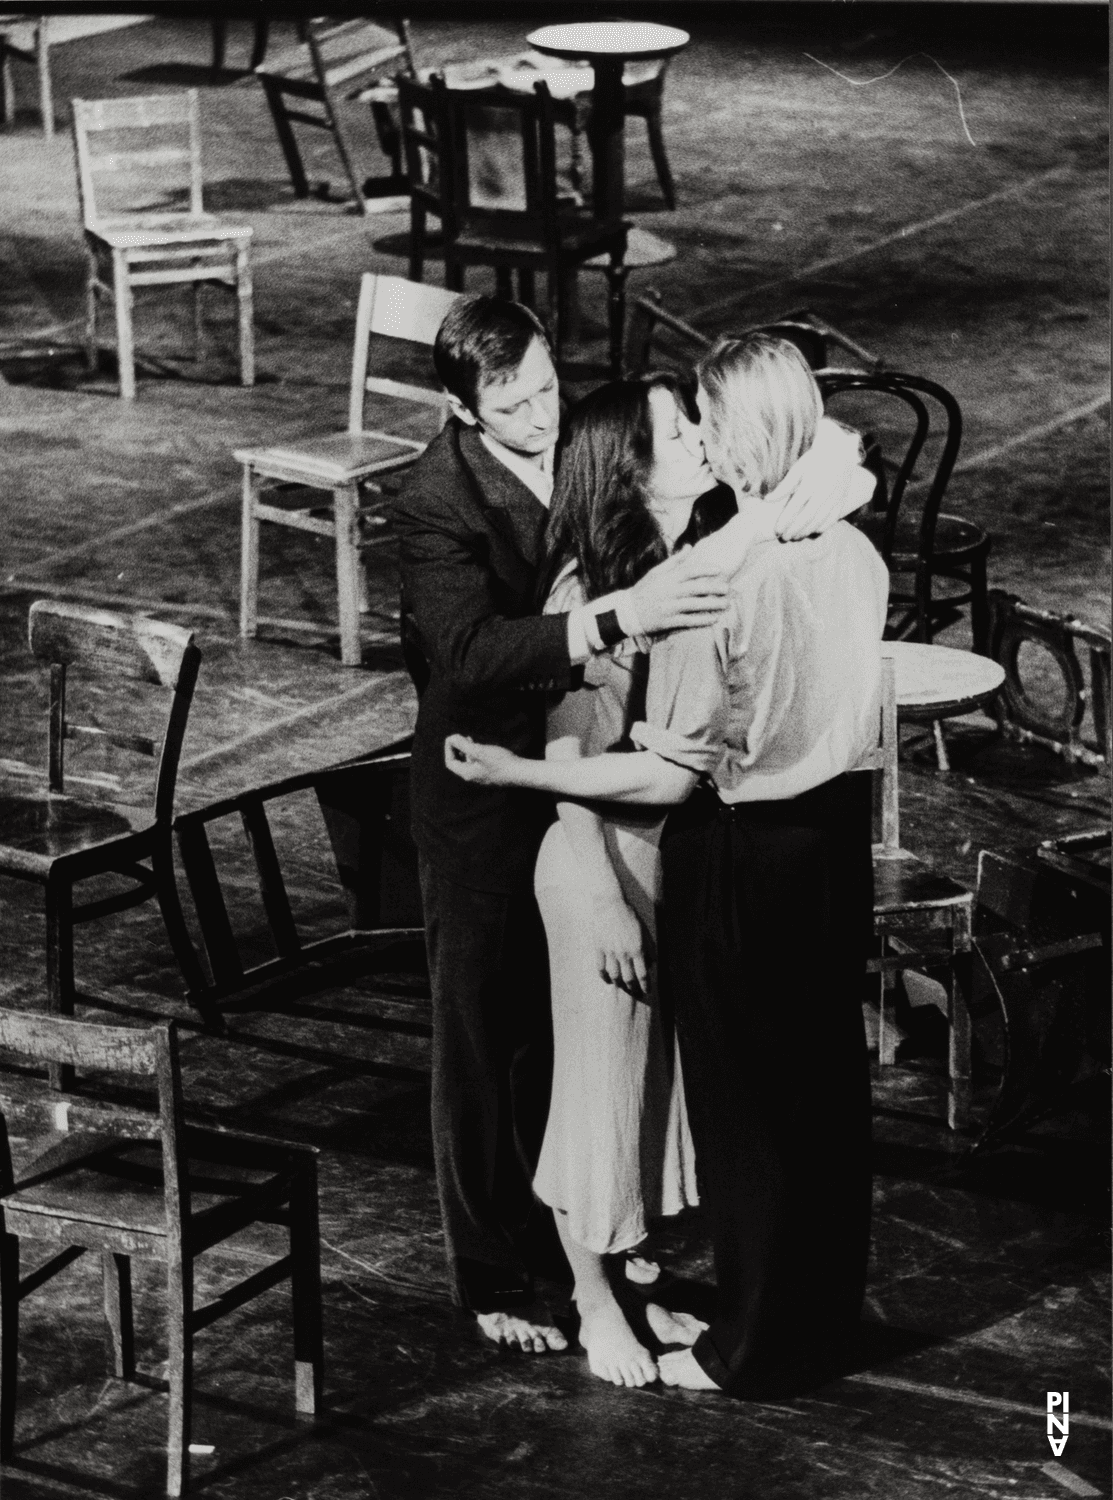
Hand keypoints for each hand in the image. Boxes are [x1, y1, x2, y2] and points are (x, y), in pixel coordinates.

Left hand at [444, 734, 520, 784]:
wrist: (520, 773)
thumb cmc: (500, 762)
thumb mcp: (479, 751)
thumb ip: (463, 745)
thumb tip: (451, 738)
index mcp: (467, 773)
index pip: (450, 762)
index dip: (449, 749)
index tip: (454, 737)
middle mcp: (473, 777)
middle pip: (458, 763)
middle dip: (456, 749)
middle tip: (460, 737)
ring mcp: (482, 777)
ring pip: (468, 763)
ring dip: (466, 751)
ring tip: (469, 739)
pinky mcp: (490, 774)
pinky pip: (477, 764)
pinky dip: (475, 754)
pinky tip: (483, 748)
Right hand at [592, 892, 647, 996]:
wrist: (610, 905)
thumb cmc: (630, 916)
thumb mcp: (645, 931)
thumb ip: (650, 948)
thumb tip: (652, 963)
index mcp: (637, 949)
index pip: (642, 974)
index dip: (645, 985)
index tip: (647, 991)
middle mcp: (624, 953)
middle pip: (628, 978)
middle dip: (633, 988)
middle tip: (635, 992)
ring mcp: (610, 952)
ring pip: (614, 976)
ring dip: (619, 984)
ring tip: (622, 987)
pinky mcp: (599, 948)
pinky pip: (601, 968)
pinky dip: (604, 977)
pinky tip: (608, 980)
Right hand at [630, 549, 728, 634]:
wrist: (628, 612)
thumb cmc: (644, 590)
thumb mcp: (656, 572)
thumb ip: (674, 561)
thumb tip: (690, 547)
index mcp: (667, 578)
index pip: (689, 571)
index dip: (705, 569)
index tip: (719, 569)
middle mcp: (670, 592)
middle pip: (695, 588)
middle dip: (713, 588)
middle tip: (728, 588)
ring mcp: (669, 607)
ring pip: (695, 605)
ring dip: (712, 605)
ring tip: (725, 605)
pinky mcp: (668, 621)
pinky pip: (688, 621)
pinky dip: (702, 621)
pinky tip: (714, 619)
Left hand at [770, 418, 875, 540]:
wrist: (840, 451)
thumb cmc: (814, 459)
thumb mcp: (798, 468)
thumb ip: (784, 486)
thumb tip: (767, 500)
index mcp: (810, 483)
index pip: (794, 507)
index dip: (785, 520)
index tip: (777, 530)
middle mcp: (824, 491)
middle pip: (807, 516)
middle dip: (794, 530)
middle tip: (784, 538)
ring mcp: (835, 497)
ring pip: (820, 519)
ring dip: (807, 531)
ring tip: (796, 537)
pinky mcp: (842, 499)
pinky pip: (833, 517)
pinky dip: (823, 526)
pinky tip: (813, 531)